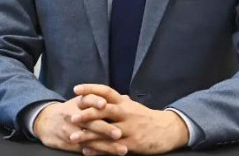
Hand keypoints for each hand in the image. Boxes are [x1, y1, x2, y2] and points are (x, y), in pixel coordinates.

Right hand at [33, 99, 125, 153]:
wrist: (46, 122)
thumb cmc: (72, 109)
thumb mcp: (82, 100)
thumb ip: (104, 99)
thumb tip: (126, 98)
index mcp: (79, 103)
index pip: (87, 99)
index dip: (95, 101)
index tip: (105, 104)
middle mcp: (75, 116)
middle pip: (90, 122)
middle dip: (105, 128)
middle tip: (119, 133)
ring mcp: (73, 131)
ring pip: (91, 139)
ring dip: (107, 146)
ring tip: (121, 150)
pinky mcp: (72, 144)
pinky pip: (87, 149)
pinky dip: (98, 153)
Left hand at [71, 84, 189, 154]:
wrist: (167, 130)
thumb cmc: (146, 117)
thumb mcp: (132, 106)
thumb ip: (117, 101)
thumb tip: (102, 95)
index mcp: (124, 102)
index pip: (106, 91)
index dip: (91, 89)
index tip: (76, 89)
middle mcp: (126, 113)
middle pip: (104, 110)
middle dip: (86, 114)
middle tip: (71, 117)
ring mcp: (129, 128)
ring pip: (106, 131)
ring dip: (88, 135)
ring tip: (73, 137)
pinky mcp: (132, 143)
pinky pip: (112, 147)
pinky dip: (98, 149)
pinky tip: (87, 151)